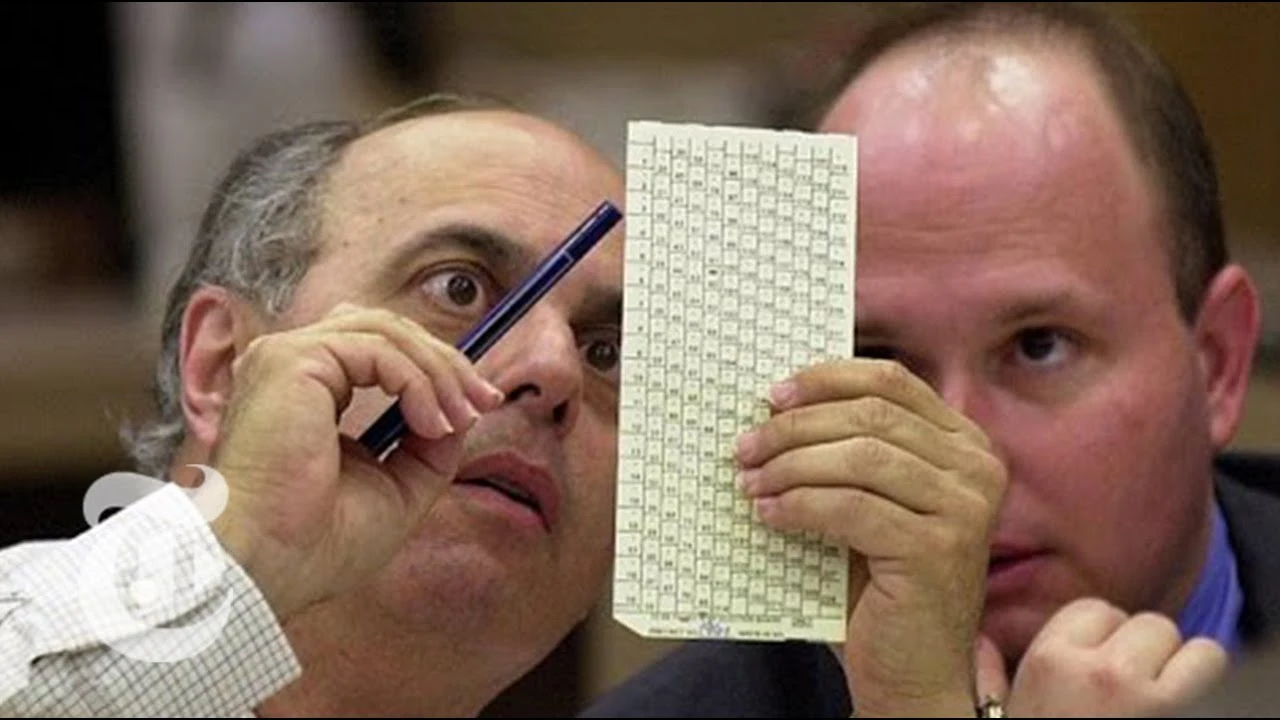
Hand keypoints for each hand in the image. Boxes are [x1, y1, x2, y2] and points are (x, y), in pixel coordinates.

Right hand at [208, 303, 503, 618]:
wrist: (267, 568)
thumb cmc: (315, 543)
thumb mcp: (396, 488)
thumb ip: (428, 447)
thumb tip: (462, 413)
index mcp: (305, 391)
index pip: (377, 348)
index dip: (435, 366)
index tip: (481, 403)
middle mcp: (290, 366)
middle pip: (386, 328)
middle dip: (446, 362)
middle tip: (486, 400)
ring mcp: (286, 358)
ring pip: (386, 331)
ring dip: (438, 371)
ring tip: (461, 417)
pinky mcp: (292, 361)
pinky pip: (377, 349)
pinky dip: (417, 381)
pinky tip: (432, 423)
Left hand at [737, 358, 1006, 716]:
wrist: (914, 672)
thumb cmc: (882, 585)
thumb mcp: (872, 501)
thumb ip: (847, 451)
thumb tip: (776, 407)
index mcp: (964, 443)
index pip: (891, 382)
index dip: (826, 379)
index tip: (773, 394)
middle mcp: (976, 468)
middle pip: (870, 416)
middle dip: (795, 426)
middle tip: (745, 447)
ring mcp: (963, 509)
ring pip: (860, 457)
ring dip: (791, 465)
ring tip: (750, 482)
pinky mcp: (937, 550)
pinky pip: (851, 507)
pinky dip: (800, 505)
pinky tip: (769, 514)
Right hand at [975, 598, 1229, 716]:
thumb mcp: (992, 717)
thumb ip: (986, 675)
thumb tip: (979, 642)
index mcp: (1047, 660)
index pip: (1096, 609)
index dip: (1104, 635)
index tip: (1100, 662)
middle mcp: (1095, 667)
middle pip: (1146, 623)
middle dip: (1146, 648)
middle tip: (1135, 681)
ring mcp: (1137, 691)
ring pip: (1182, 639)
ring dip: (1180, 663)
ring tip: (1163, 690)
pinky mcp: (1169, 710)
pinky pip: (1206, 664)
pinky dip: (1202, 678)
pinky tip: (1181, 702)